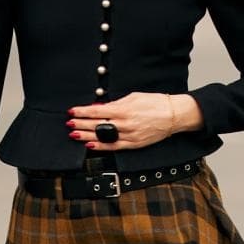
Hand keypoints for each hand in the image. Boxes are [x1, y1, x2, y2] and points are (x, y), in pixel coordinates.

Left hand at [67, 92, 200, 149]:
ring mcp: (129, 135)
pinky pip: (114, 146)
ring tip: (75, 134)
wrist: (173, 115)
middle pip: (97, 125)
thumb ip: (116, 103)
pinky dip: (101, 146)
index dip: (82, 112)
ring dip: (86, 136)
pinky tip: (90, 145)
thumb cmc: (155, 103)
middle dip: (81, 124)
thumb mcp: (134, 97)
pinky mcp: (134, 144)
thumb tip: (101, 107)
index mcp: (124, 109)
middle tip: (69, 123)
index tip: (72, 111)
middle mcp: (125, 123)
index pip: (97, 111)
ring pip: (103, 137)